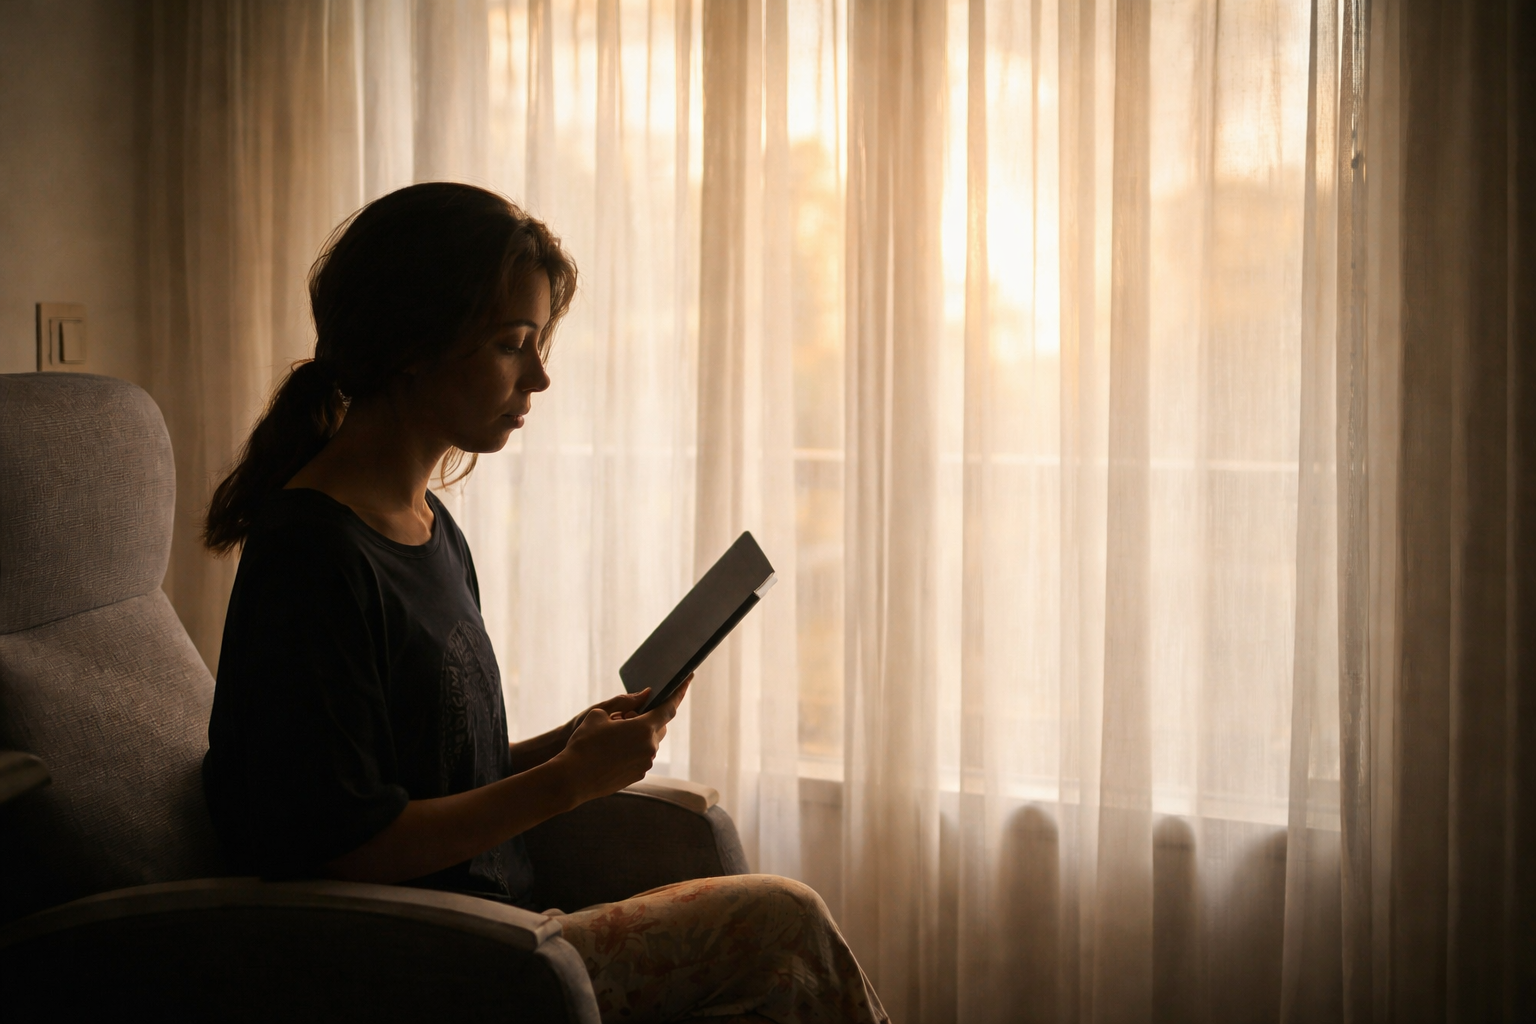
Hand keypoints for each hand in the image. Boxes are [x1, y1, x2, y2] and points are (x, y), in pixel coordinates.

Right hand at [551, 676, 691, 805]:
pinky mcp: (638, 775)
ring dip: (639, 734)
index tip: (689, 679)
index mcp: (644, 729)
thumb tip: (644, 696)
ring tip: (613, 734)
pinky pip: (642, 756)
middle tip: (625, 715)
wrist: (572, 779)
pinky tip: (612, 750)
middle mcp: (650, 747)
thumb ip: (625, 702)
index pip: (669, 708)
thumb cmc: (583, 743)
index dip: (679, 693)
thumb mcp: (599, 713)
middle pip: (660, 726)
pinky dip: (633, 748)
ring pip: (649, 742)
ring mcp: (645, 764)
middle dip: (649, 717)